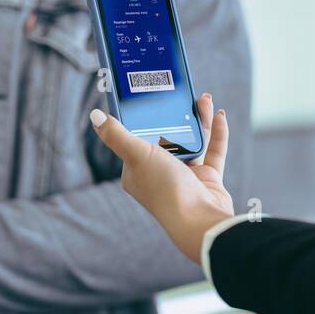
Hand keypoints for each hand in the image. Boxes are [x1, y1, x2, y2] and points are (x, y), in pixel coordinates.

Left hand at [89, 93, 233, 263]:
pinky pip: (213, 151)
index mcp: (137, 170)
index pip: (137, 137)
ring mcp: (185, 176)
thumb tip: (95, 115)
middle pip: (168, 136)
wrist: (198, 219)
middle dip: (175, 115)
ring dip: (198, 119)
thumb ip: (116, 134)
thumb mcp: (136, 155)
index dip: (145, 117)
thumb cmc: (164, 190)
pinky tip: (220, 115)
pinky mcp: (207, 178)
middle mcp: (159, 173)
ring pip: (192, 140)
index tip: (150, 95)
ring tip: (203, 98)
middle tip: (180, 93)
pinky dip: (217, 133)